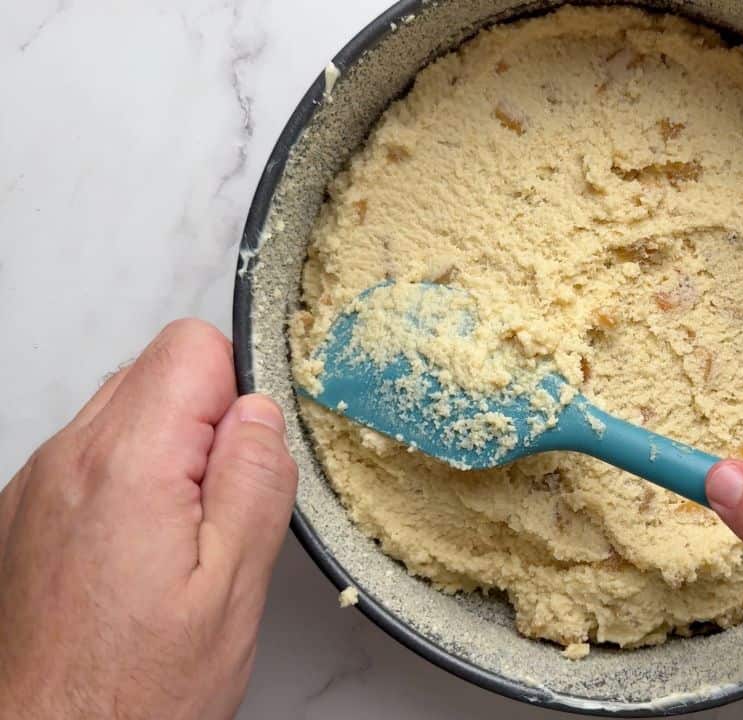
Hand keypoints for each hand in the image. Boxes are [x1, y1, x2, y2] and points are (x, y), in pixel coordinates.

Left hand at [0, 320, 297, 718]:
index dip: (240, 392)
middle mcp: (67, 459)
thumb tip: (261, 413)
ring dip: (169, 448)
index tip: (247, 458)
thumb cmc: (134, 690)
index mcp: (126, 465)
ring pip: (124, 409)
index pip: (193, 347)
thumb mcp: (232, 588)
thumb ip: (254, 482)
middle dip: (207, 418)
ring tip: (184, 534)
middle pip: (156, 369)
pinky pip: (93, 455)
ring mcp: (37, 484)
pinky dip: (130, 478)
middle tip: (222, 505)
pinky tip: (143, 550)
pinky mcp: (26, 512)